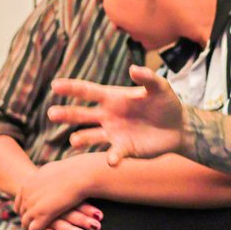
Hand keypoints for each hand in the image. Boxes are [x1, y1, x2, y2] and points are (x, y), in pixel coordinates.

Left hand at [14, 157, 103, 229]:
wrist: (80, 173)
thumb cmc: (73, 170)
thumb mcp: (53, 169)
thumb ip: (47, 175)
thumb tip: (49, 173)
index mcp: (29, 183)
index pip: (20, 201)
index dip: (24, 209)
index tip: (30, 215)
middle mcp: (28, 194)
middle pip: (22, 212)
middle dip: (26, 220)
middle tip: (31, 227)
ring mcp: (34, 205)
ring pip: (26, 223)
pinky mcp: (42, 215)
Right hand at [48, 66, 184, 165]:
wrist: (179, 128)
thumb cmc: (167, 104)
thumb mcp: (160, 88)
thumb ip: (147, 78)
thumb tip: (133, 69)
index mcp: (113, 98)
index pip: (87, 92)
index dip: (71, 88)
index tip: (55, 85)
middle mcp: (108, 116)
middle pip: (82, 114)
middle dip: (66, 114)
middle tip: (51, 113)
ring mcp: (113, 134)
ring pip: (90, 136)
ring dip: (81, 138)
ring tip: (74, 140)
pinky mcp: (124, 150)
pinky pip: (113, 154)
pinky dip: (112, 158)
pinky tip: (112, 160)